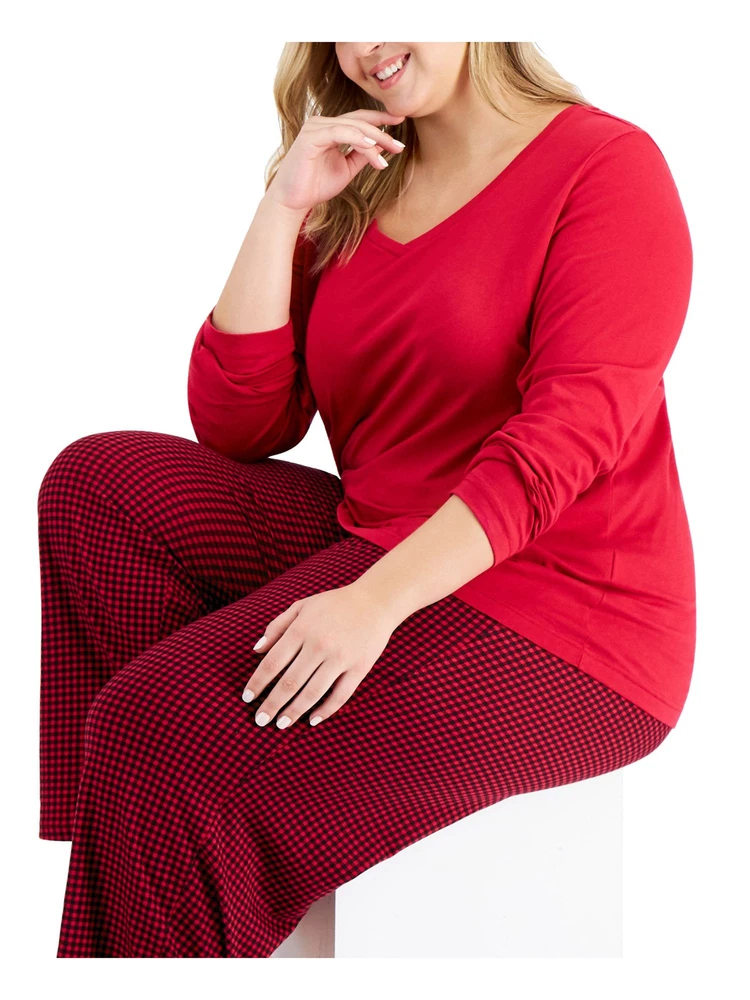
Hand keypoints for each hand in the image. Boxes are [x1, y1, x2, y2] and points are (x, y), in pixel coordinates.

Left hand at [241, 583, 402, 728]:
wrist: (376, 601)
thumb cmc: (334, 603)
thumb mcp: (302, 606)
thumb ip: (277, 626)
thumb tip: (256, 650)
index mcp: (301, 629)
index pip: (272, 662)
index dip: (257, 683)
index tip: (247, 698)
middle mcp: (319, 645)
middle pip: (289, 682)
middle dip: (272, 704)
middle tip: (260, 720)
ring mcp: (340, 658)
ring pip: (312, 693)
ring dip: (294, 712)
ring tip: (281, 724)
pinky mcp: (359, 668)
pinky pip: (340, 696)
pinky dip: (325, 710)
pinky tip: (312, 720)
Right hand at [264, 108, 406, 212]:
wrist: (293, 201)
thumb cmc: (316, 185)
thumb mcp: (346, 169)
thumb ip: (362, 156)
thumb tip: (382, 147)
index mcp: (331, 129)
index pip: (360, 119)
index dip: (381, 120)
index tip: (401, 122)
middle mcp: (322, 123)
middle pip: (359, 120)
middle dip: (383, 132)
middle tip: (400, 145)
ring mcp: (315, 127)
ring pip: (353, 126)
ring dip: (374, 139)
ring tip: (390, 151)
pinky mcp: (310, 136)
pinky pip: (340, 133)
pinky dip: (358, 139)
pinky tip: (372, 148)